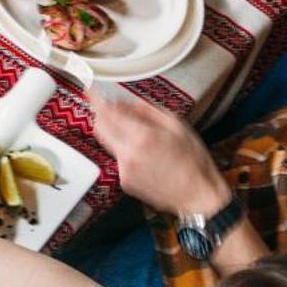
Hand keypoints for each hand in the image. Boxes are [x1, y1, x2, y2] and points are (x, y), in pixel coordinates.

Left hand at [90, 90, 227, 215]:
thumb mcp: (176, 125)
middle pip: (99, 127)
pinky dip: (126, 151)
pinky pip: (118, 158)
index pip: (107, 113)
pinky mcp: (125, 182)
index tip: (89, 91)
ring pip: (107, 142)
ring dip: (115, 133)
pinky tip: (145, 155)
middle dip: (102, 115)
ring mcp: (125, 170)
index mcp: (142, 137)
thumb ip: (145, 110)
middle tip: (112, 109)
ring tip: (140, 136)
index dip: (96, 99)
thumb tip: (123, 102)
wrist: (197, 195)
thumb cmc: (192, 160)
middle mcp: (129, 154)